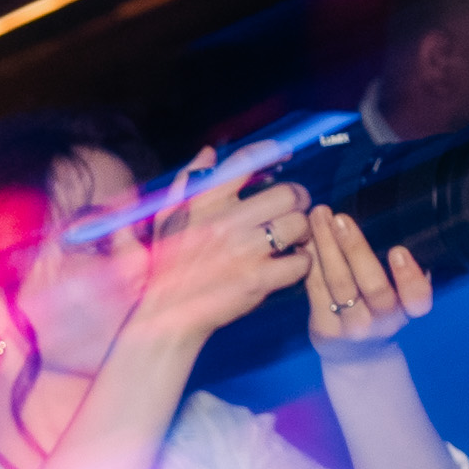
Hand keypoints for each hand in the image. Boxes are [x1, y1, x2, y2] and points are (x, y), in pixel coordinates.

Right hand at [128, 152, 307, 357]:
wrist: (167, 316)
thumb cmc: (167, 265)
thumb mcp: (167, 217)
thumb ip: (186, 182)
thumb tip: (208, 153)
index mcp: (205, 202)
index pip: (247, 162)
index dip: (272, 152)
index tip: (284, 154)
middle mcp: (225, 222)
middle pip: (287, 193)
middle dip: (298, 198)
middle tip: (295, 207)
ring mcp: (243, 252)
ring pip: (298, 225)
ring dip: (302, 231)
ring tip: (293, 238)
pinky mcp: (257, 281)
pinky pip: (300, 262)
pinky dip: (301, 262)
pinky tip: (290, 264)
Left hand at [289, 200, 439, 361]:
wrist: (355, 356)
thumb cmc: (377, 312)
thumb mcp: (396, 296)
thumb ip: (394, 270)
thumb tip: (383, 217)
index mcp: (407, 310)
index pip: (417, 298)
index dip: (409, 276)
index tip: (398, 250)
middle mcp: (383, 322)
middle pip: (372, 285)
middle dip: (355, 248)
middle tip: (341, 218)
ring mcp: (353, 329)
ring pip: (340, 285)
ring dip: (327, 247)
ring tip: (319, 217)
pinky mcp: (326, 330)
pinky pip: (317, 290)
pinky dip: (311, 261)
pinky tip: (306, 237)